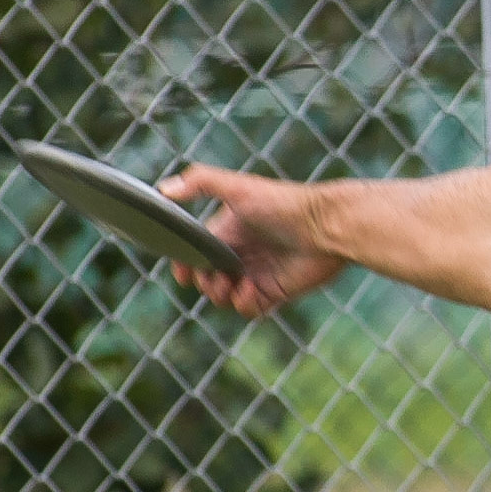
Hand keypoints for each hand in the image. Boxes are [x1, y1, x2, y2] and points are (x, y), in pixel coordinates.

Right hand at [157, 165, 345, 316]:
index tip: (182, 272)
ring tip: (229, 284)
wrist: (326, 226)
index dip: (185, 264)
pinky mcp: (276, 292)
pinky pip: (250, 308)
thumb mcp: (238, 187)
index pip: (197, 252)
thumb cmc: (283, 203)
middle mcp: (242, 253)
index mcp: (229, 230)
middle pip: (208, 278)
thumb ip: (201, 182)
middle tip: (212, 277)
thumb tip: (164, 190)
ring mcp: (258, 274)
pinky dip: (243, 304)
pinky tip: (248, 290)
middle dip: (203, 281)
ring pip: (225, 296)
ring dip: (220, 295)